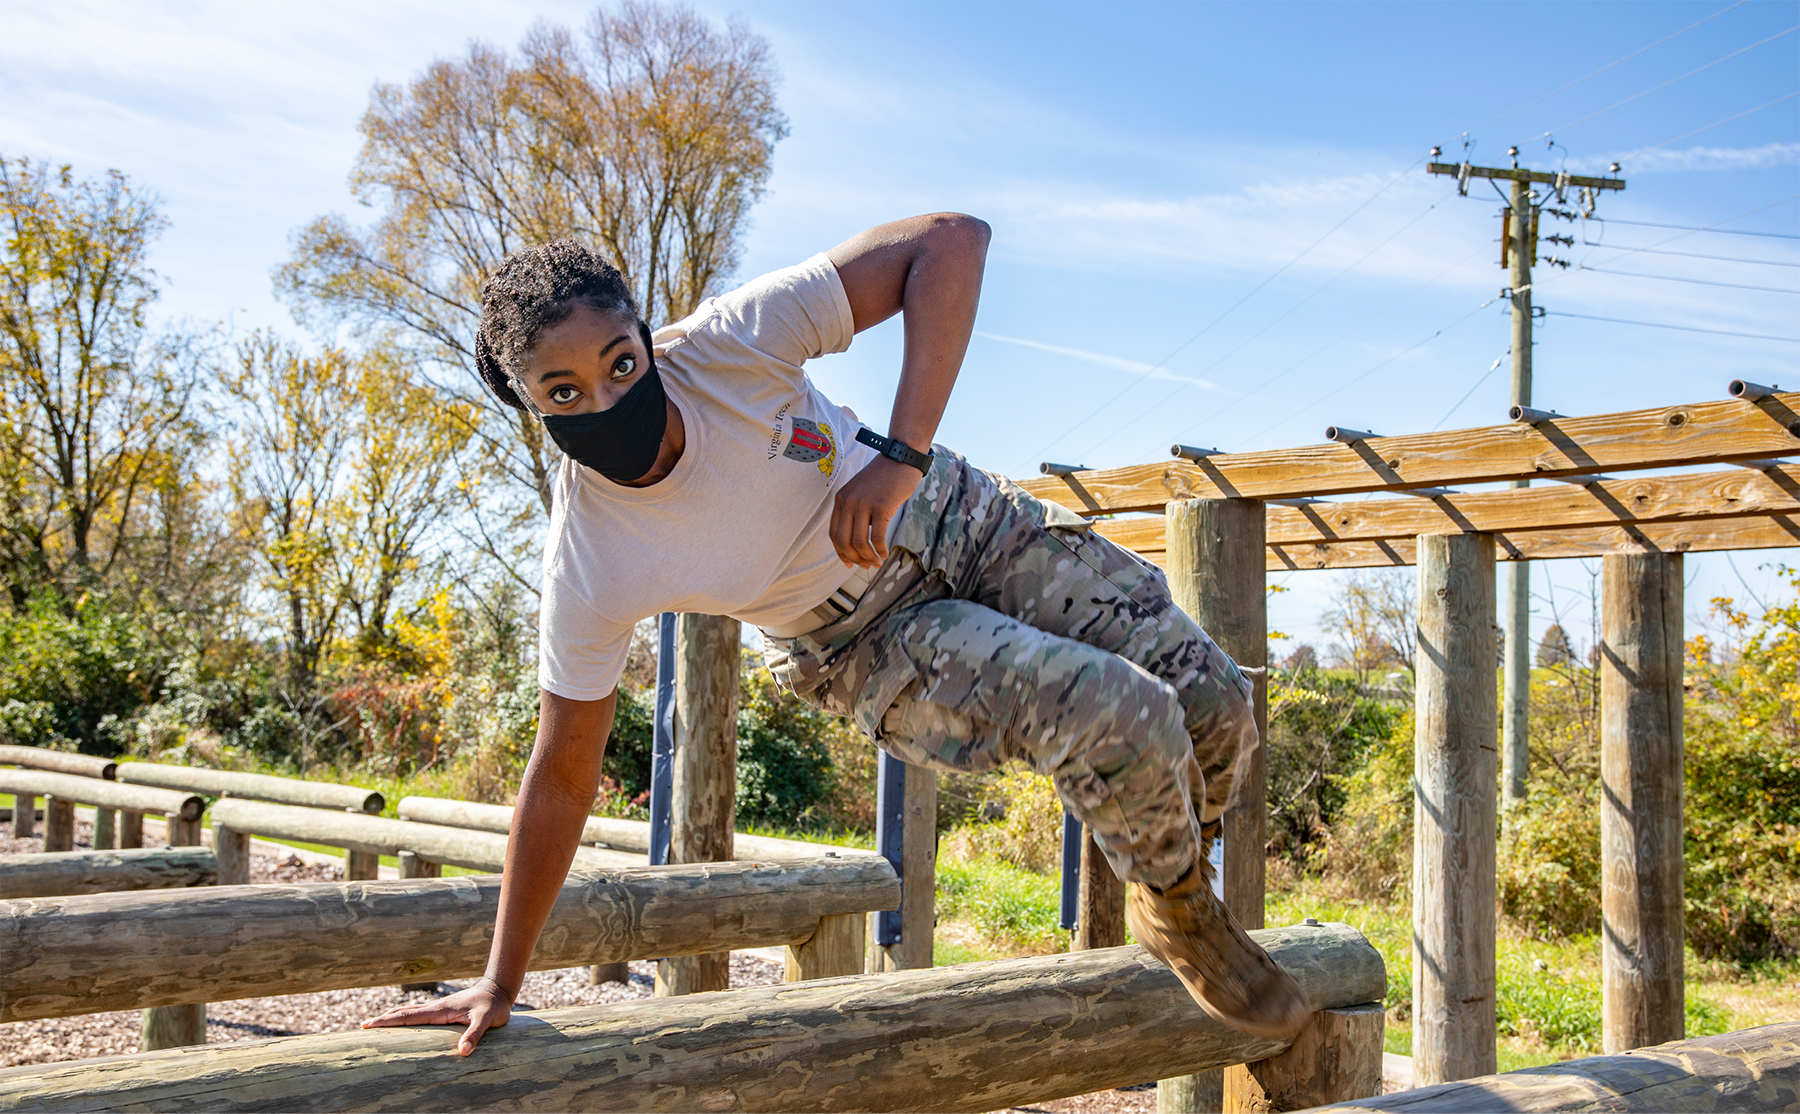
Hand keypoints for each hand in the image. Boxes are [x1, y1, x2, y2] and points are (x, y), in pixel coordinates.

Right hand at [361, 976, 513, 1056]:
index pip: (408, 1016)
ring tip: (377, 1023)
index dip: (388, 1021)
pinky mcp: (445, 1010)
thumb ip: (475, 1035)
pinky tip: (404, 1020)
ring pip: (410, 1011)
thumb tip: (463, 1052)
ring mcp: (439, 1008)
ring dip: (393, 1016)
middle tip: (363, 1026)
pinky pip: (420, 1013)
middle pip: (404, 1012)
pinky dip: (406, 1016)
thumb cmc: (493, 1006)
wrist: (499, 989)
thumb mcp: (487, 1020)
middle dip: (384, 1019)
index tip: (369, 1024)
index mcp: (440, 1011)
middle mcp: (436, 1008)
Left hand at [830, 456, 921, 567]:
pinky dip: (880, 550)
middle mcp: (848, 502)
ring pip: (859, 542)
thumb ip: (855, 510)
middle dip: (854, 558)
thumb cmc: (884, 477)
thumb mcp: (861, 491)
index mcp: (841, 499)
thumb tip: (857, 540)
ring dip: (868, 558)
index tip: (849, 563)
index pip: (834, 533)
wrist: (901, 458)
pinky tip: (885, 554)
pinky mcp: (881, 507)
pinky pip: (877, 537)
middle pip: (844, 541)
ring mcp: (864, 504)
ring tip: (876, 563)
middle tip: (865, 566)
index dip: (840, 552)